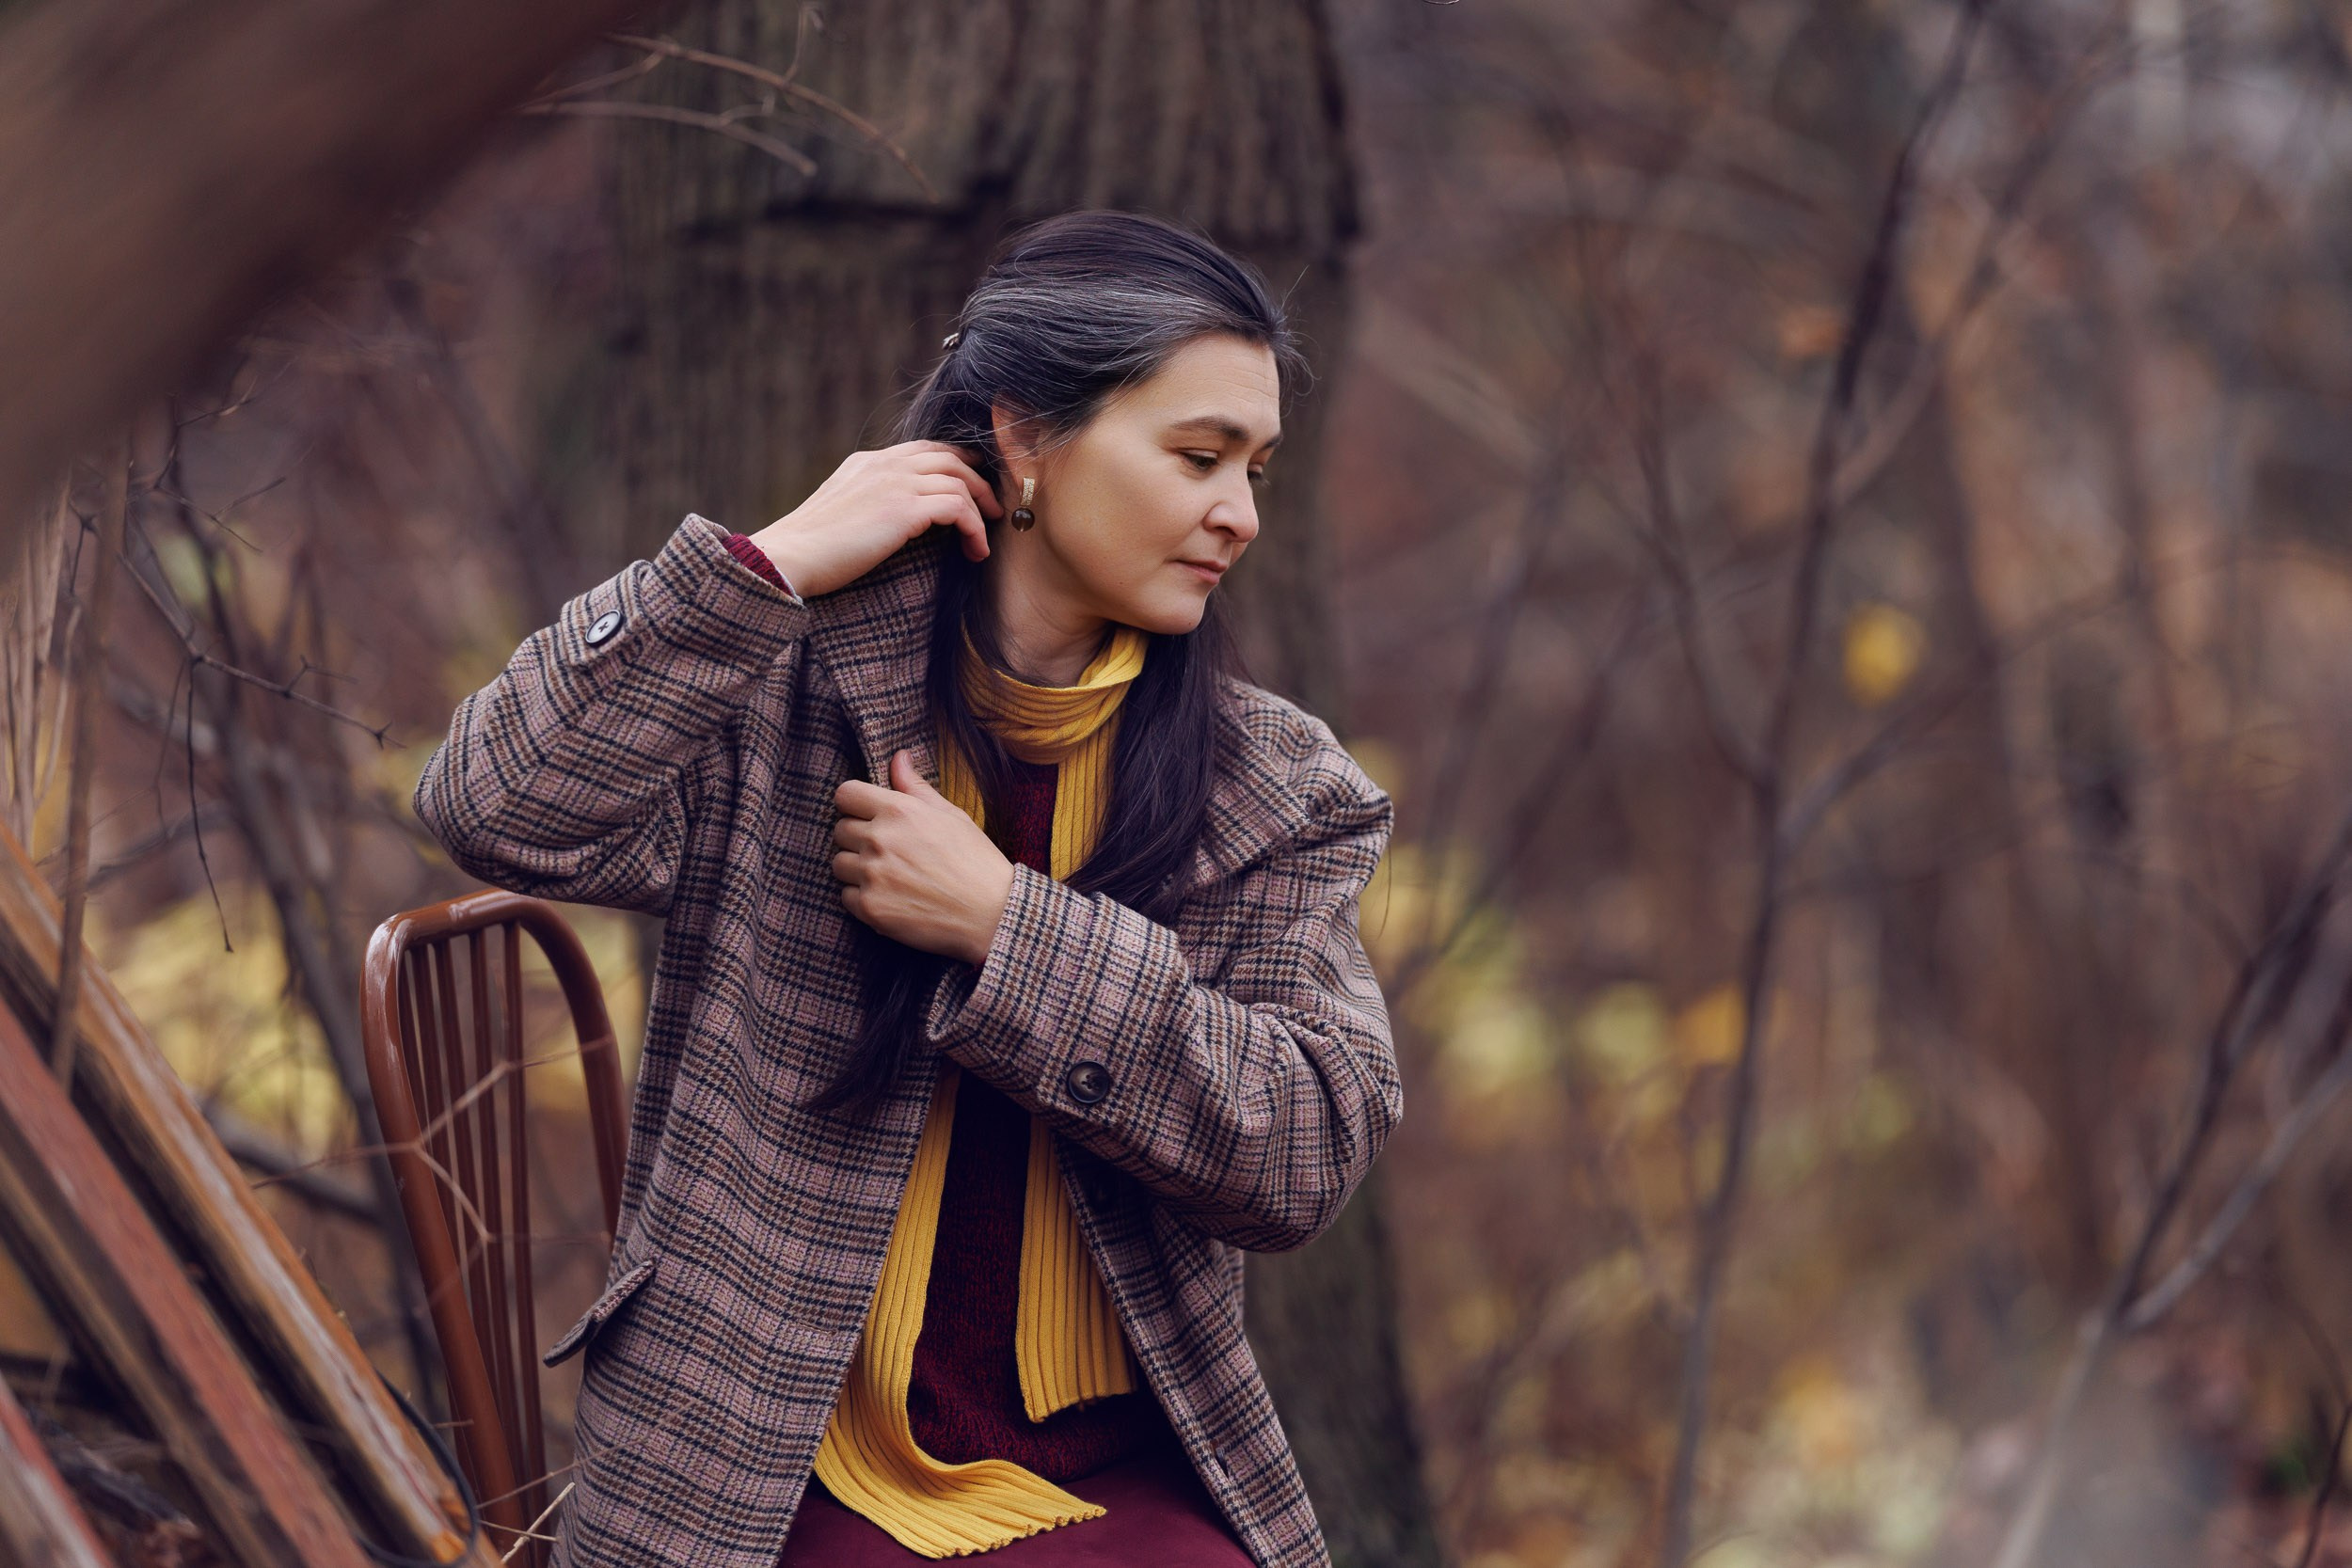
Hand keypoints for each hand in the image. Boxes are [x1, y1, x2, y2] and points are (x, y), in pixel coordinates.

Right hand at [749, 441, 1000, 598]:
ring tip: (985, 536)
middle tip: (993, 508)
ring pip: (960, 480)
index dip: (957, 463)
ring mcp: (894, 482)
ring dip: (981, 509)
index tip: (974, 486)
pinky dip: (975, 528)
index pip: (924, 449)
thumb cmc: (810, 549)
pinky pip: (958, 508)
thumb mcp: (840, 511)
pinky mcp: (904, 509)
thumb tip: (891, 520)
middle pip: (950, 456)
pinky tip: (976, 550)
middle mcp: (884, 465)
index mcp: (867, 463)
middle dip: (978, 480)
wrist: (789, 557)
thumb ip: (868, 502)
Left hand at [831, 749, 1014, 966]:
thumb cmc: (975, 861)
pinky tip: (890, 898)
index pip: (845, 795)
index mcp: (899, 811)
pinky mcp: (870, 908)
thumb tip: (899, 757)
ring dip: (857, 869)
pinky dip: (862, 898)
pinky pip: (846, 896)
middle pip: (840, 830)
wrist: (992, 914)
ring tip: (889, 876)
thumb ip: (916, 786)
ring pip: (839, 864)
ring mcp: (872, 875)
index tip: (866, 814)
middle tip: (888, 851)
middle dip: (858, 837)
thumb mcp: (950, 815)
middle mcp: (879, 839)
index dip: (854, 804)